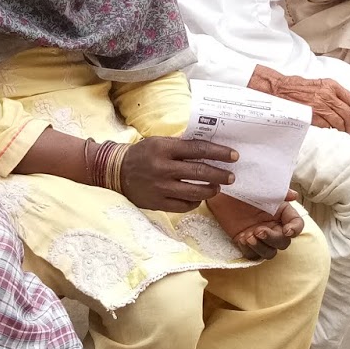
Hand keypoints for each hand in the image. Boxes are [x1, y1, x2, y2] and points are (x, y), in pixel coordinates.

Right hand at [119, 137, 237, 211]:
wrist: (116, 172)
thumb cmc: (142, 154)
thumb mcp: (159, 142)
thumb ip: (182, 145)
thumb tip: (210, 148)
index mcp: (164, 148)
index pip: (198, 149)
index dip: (219, 152)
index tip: (233, 156)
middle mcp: (163, 168)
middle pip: (200, 171)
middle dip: (220, 174)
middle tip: (231, 176)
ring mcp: (160, 187)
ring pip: (195, 191)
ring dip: (211, 190)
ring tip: (218, 188)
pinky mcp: (157, 203)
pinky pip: (184, 205)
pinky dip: (195, 202)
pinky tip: (199, 197)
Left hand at [208, 191, 303, 260]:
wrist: (221, 193)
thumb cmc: (243, 188)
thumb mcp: (261, 187)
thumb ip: (278, 191)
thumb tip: (294, 195)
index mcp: (281, 213)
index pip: (297, 224)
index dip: (295, 229)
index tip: (287, 230)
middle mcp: (273, 226)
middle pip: (283, 243)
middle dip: (272, 239)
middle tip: (258, 231)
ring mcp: (260, 237)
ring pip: (270, 253)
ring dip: (261, 248)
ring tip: (247, 237)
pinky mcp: (247, 243)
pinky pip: (252, 255)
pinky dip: (248, 250)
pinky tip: (240, 239)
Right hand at [249, 65, 349, 132]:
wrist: (281, 89)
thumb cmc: (298, 86)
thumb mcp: (320, 84)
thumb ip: (333, 93)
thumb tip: (345, 107)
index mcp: (332, 85)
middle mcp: (328, 94)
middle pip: (348, 114)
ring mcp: (320, 105)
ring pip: (340, 122)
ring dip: (343, 130)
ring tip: (341, 133)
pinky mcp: (312, 115)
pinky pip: (328, 126)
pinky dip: (331, 131)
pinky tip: (330, 132)